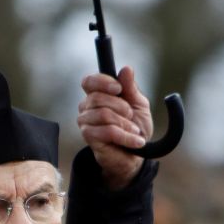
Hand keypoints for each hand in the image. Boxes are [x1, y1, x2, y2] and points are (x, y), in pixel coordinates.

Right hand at [77, 66, 152, 189]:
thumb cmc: (135, 127)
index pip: (89, 81)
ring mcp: (85, 122)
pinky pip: (108, 131)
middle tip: (131, 116)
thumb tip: (126, 69)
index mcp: (97, 95)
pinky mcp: (89, 137)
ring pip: (103, 114)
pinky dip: (126, 136)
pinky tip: (136, 141)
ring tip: (134, 131)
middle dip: (121, 106)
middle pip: (98, 97)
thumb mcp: (138, 105)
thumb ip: (131, 88)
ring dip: (125, 123)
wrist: (135, 154)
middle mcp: (87, 107)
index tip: (118, 88)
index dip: (102, 81)